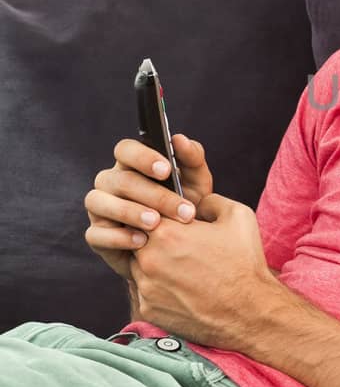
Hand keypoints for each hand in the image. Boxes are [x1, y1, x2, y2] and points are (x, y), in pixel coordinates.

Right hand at [84, 133, 213, 280]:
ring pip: (99, 202)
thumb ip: (192, 159)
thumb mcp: (196, 183)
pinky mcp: (96, 236)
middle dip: (154, 195)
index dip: (143, 157)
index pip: (125, 150)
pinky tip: (142, 241)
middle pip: (120, 180)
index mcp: (131, 165)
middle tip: (182, 210)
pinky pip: (95, 234)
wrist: (183, 247)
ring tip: (156, 223)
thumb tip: (179, 139)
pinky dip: (118, 238)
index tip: (167, 170)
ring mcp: (99, 208)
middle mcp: (110, 183)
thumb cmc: (186, 206)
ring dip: (129, 212)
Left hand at [128, 192, 280, 347]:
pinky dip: (158, 289)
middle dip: (154, 240)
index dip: (161, 216)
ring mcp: (145, 287)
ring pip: (137, 266)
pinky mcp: (147, 309)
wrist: (251, 313)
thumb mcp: (238, 216)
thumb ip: (210, 200)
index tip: (175, 222)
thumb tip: (197, 202)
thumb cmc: (245, 263)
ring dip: (153, 264)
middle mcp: (149, 259)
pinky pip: (144, 292)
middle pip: (137, 240)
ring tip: (182, 269)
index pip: (146, 213)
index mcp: (166, 232)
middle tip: (178, 247)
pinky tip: (182, 289)